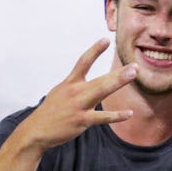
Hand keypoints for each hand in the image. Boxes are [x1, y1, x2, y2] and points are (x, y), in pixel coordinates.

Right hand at [17, 39, 136, 151]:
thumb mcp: (60, 91)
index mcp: (70, 82)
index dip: (95, 50)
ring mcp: (79, 106)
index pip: (83, 62)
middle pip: (100, 79)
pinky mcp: (81, 120)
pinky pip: (102, 117)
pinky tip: (129, 113)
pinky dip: (117, 116)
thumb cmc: (51, 110)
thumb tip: (84, 75)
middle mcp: (75, 91)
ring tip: (133, 76)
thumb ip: (75, 83)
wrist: (36, 131)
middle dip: (118, 73)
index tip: (106, 40)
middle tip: (135, 66)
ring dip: (118, 83)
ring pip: (102, 92)